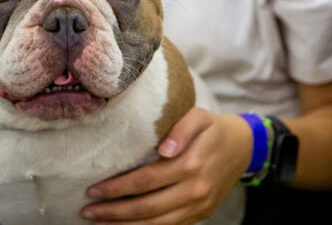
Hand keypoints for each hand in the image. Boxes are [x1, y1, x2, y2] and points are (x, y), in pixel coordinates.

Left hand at [80, 108, 252, 223]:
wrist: (244, 147)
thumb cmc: (213, 128)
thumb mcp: (199, 117)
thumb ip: (181, 129)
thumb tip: (163, 149)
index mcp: (191, 165)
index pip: (145, 181)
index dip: (117, 188)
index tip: (93, 190)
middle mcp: (195, 190)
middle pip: (147, 207)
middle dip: (114, 212)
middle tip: (87, 211)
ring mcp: (199, 206)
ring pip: (157, 224)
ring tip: (100, 224)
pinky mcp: (202, 214)